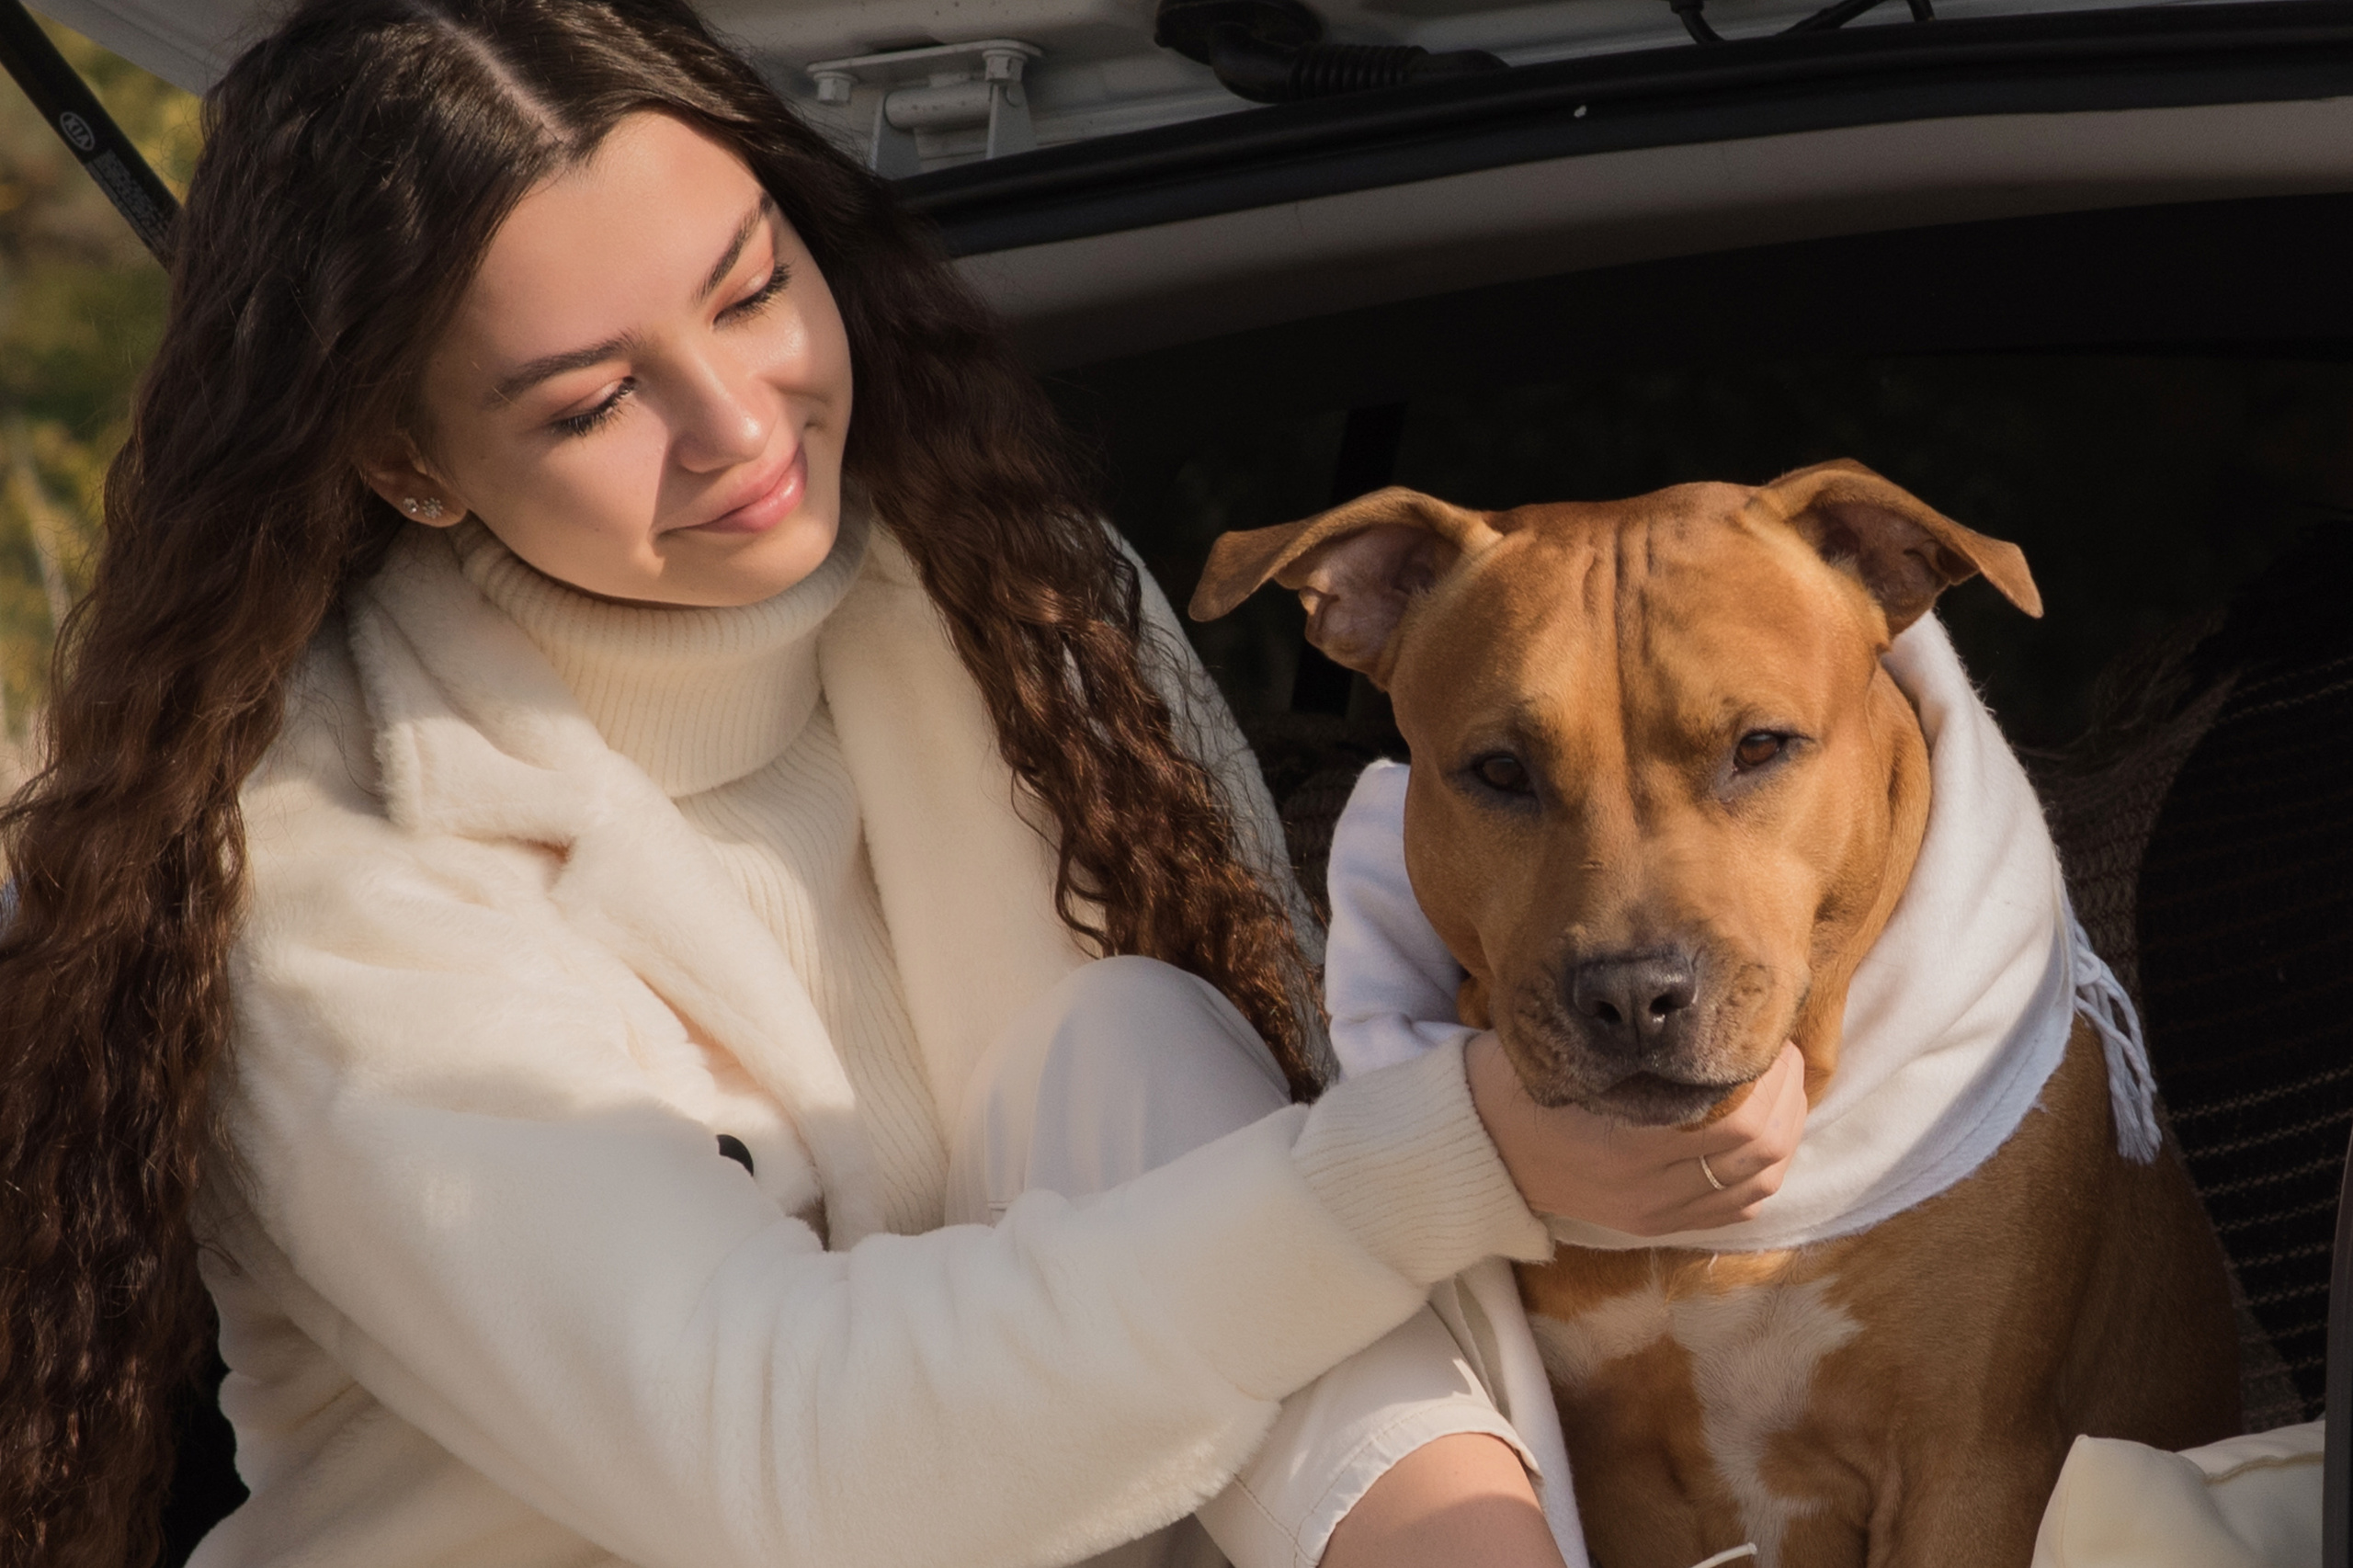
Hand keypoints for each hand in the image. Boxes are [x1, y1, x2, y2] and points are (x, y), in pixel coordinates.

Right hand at [1465, 1034, 1805, 1234]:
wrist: (1477, 1149)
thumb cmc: (1517, 1085)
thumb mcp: (1567, 1053)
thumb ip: (1633, 1045)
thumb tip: (1706, 1011)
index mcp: (1628, 1144)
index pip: (1738, 1120)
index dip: (1770, 1077)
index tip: (1765, 1035)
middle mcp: (1647, 1188)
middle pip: (1760, 1152)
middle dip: (1786, 1097)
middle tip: (1779, 1054)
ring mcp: (1652, 1212)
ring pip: (1759, 1184)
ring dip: (1784, 1134)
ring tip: (1777, 1090)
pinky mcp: (1653, 1225)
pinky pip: (1736, 1208)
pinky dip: (1763, 1173)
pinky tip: (1760, 1136)